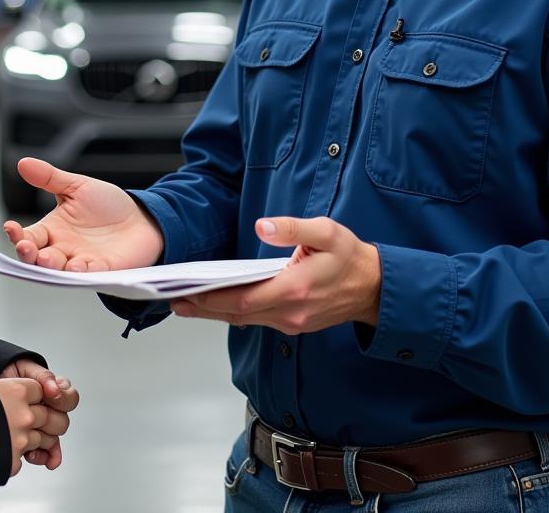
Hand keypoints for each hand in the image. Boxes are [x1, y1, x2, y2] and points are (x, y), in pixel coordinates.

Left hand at [0, 358, 79, 469]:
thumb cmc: (10, 373)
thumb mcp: (26, 368)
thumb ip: (43, 377)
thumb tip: (54, 388)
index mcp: (53, 391)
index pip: (70, 399)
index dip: (63, 399)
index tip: (50, 396)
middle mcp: (49, 410)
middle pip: (63, 422)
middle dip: (50, 422)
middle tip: (35, 418)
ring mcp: (40, 426)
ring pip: (53, 440)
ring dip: (45, 442)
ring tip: (29, 438)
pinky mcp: (30, 439)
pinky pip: (43, 453)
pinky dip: (41, 456)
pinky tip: (32, 455)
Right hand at [0, 377, 48, 476]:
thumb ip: (6, 391)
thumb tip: (14, 395)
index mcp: (17, 391)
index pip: (42, 390)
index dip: (37, 396)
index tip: (33, 400)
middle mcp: (23, 414)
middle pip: (51, 416)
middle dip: (47, 420)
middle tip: (37, 422)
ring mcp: (20, 439)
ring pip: (45, 439)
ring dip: (36, 440)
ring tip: (19, 438)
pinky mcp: (13, 460)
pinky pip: (24, 458)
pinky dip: (16, 456)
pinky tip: (1, 450)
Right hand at [3, 158, 163, 270]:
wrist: (141, 218)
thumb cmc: (107, 206)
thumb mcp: (76, 186)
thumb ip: (49, 178)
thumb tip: (22, 163)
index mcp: (53, 230)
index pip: (29, 236)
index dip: (17, 235)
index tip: (10, 227)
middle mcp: (63, 249)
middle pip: (38, 258)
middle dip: (29, 255)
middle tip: (26, 247)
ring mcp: (82, 261)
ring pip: (60, 270)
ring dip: (51, 266)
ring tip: (45, 258)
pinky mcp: (103, 270)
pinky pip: (89, 274)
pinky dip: (81, 272)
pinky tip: (76, 265)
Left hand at [170, 216, 380, 333]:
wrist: (375, 288)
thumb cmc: (350, 257)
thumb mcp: (327, 231)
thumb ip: (293, 228)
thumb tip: (264, 225)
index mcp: (294, 290)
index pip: (243, 300)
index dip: (211, 299)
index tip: (186, 294)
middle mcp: (290, 313)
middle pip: (237, 315)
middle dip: (203, 308)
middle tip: (173, 301)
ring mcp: (291, 322)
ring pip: (245, 320)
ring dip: (215, 312)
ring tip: (185, 302)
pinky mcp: (292, 323)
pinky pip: (257, 319)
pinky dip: (234, 312)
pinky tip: (217, 303)